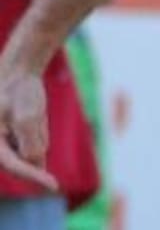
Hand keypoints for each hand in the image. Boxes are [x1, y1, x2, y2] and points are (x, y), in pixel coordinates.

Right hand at [0, 68, 57, 191]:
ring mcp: (8, 143)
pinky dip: (40, 131)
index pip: (14, 166)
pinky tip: (34, 113)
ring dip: (38, 132)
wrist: (19, 73)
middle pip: (24, 159)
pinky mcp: (17, 139)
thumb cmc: (19, 91)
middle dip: (35, 139)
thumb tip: (36, 164)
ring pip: (34, 149)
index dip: (34, 176)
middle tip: (34, 114)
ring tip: (31, 109)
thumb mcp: (28, 115)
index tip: (53, 185)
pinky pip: (36, 141)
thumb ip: (30, 142)